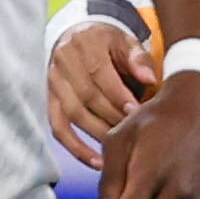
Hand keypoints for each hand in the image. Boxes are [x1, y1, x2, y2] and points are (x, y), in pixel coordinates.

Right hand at [49, 19, 154, 169]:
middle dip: (110, 116)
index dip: (117, 96)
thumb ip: (138, 59)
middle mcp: (63, 61)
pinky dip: (76, 148)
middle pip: (85, 96)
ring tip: (120, 146)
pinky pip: (58, 128)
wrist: (77, 36)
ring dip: (97, 134)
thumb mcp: (125, 42)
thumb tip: (150, 79)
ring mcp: (53, 81)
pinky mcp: (49, 100)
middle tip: (132, 131)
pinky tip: (96, 162)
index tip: (135, 113)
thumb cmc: (107, 43)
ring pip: (72, 113)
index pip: (99, 73)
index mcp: (84, 43)